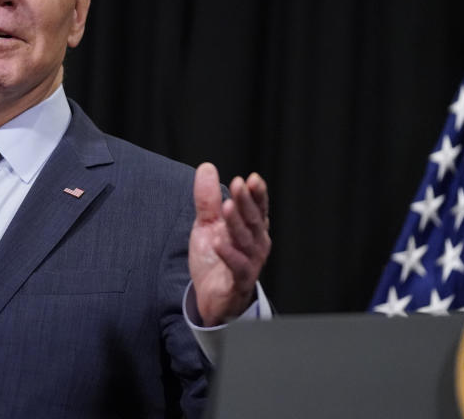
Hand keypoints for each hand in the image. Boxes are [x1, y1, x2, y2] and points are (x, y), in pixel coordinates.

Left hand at [189, 162, 270, 325]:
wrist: (212, 297)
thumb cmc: (216, 259)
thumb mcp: (208, 224)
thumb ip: (208, 199)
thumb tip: (206, 167)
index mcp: (252, 228)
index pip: (257, 207)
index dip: (256, 193)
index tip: (251, 178)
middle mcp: (256, 243)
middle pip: (253, 220)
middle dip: (246, 201)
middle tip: (239, 184)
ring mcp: (250, 262)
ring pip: (245, 240)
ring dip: (236, 223)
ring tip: (227, 207)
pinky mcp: (240, 281)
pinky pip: (237, 266)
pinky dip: (229, 254)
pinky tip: (218, 242)